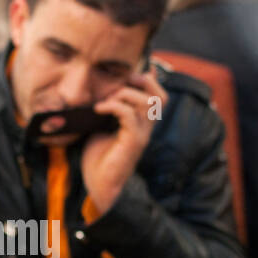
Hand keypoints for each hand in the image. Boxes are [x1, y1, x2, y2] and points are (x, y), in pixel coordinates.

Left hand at [82, 69, 166, 215]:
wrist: (97, 183)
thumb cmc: (99, 156)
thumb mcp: (103, 125)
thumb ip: (109, 109)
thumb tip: (105, 89)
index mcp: (143, 123)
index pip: (160, 96)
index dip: (149, 80)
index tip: (127, 74)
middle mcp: (146, 128)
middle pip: (159, 97)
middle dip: (140, 83)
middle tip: (118, 83)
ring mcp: (142, 135)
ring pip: (146, 103)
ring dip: (124, 94)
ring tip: (105, 99)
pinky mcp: (132, 143)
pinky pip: (129, 116)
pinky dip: (113, 107)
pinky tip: (98, 109)